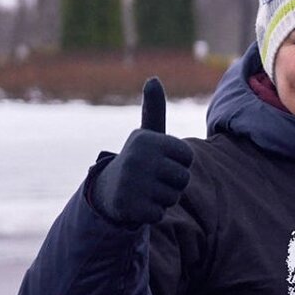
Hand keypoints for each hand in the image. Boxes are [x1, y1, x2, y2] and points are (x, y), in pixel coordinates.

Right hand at [90, 78, 193, 225]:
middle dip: (173, 184)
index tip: (160, 161)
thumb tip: (153, 79)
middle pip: (183, 178)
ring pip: (173, 197)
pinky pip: (160, 214)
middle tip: (152, 180)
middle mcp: (137, 158)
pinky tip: (137, 205)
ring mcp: (132, 182)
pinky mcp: (128, 206)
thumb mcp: (147, 135)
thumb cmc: (138, 161)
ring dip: (163, 199)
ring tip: (145, 191)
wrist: (106, 191)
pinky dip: (152, 213)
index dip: (179, 163)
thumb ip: (154, 109)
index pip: (188, 157)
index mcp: (146, 139)